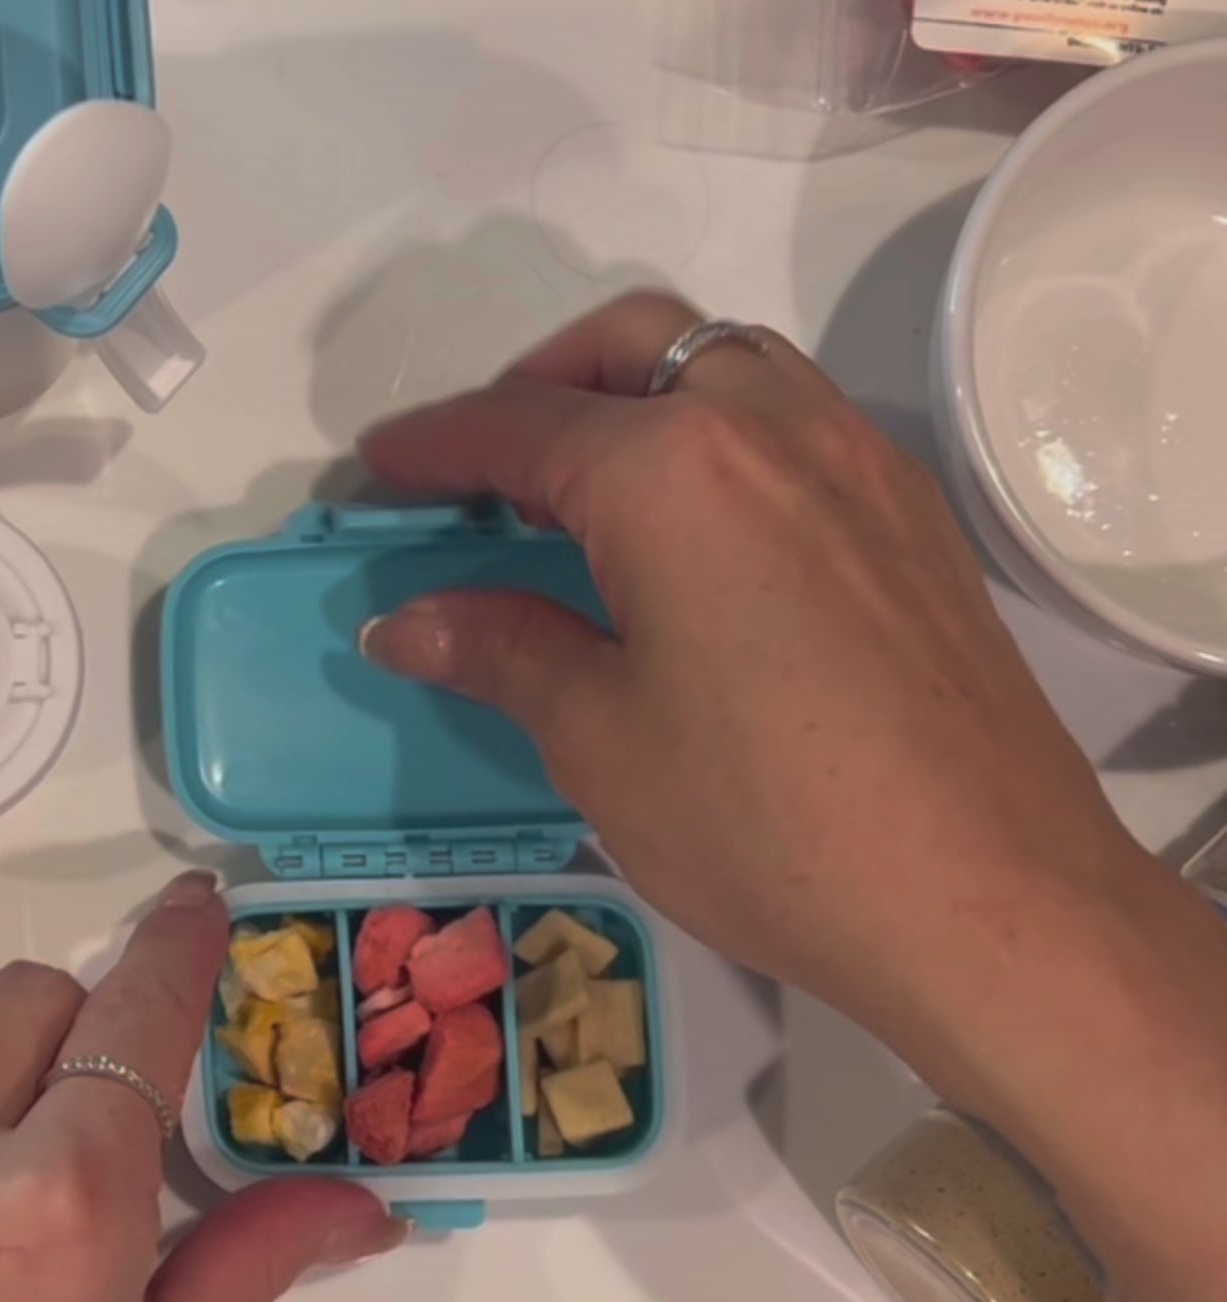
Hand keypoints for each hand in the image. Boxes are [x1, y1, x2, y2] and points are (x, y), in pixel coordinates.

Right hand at [357, 293, 1153, 1042]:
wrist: (989, 897)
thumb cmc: (766, 821)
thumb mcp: (601, 739)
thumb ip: (500, 650)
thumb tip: (405, 621)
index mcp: (672, 468)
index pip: (520, 426)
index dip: (432, 447)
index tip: (370, 472)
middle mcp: (771, 425)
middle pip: (632, 346)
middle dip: (538, 384)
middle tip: (480, 469)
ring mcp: (859, 462)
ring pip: (728, 363)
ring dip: (639, 393)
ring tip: (585, 488)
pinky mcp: (912, 516)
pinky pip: (794, 420)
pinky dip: (720, 434)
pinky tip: (697, 537)